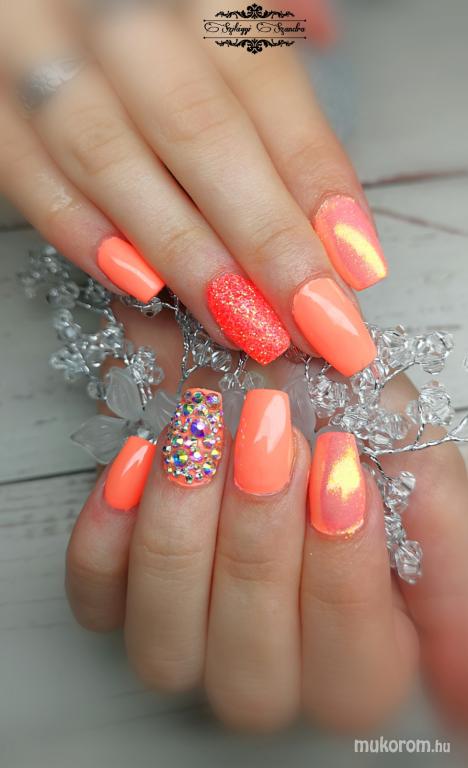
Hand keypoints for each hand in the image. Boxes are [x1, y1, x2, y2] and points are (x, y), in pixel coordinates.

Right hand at [0, 0, 383, 374]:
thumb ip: (264, 13)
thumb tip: (327, 42)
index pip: (269, 85)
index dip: (317, 184)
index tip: (357, 267)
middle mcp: (119, 12)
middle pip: (200, 133)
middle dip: (265, 242)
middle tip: (314, 323)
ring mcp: (38, 49)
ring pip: (111, 159)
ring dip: (186, 256)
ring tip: (245, 325)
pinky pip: (24, 166)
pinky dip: (79, 229)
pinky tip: (138, 285)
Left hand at [66, 306, 467, 732]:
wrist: (270, 401)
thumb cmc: (343, 437)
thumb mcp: (410, 459)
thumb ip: (430, 508)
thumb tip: (423, 581)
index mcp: (357, 654)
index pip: (354, 667)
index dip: (342, 571)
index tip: (338, 462)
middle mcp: (267, 667)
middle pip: (253, 669)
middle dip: (259, 541)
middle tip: (268, 436)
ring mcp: (189, 638)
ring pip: (166, 645)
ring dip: (181, 533)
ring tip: (200, 434)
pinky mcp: (124, 596)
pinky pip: (97, 595)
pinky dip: (107, 532)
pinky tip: (139, 461)